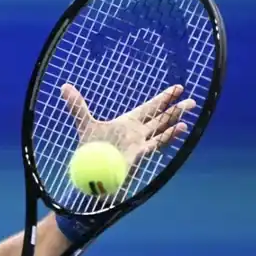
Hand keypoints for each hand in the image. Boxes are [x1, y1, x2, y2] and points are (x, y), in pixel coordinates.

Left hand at [60, 83, 196, 166]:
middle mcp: (136, 132)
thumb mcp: (84, 123)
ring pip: (163, 129)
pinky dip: (169, 136)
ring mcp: (140, 143)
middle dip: (175, 109)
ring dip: (176, 120)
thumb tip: (64, 86)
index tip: (178, 89)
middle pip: (160, 118)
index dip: (163, 98)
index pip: (150, 108)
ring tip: (191, 111)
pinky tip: (182, 129)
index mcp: (127, 122)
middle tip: (192, 100)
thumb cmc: (88, 148)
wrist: (89, 168)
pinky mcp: (139, 154)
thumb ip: (77, 105)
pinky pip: (158, 143)